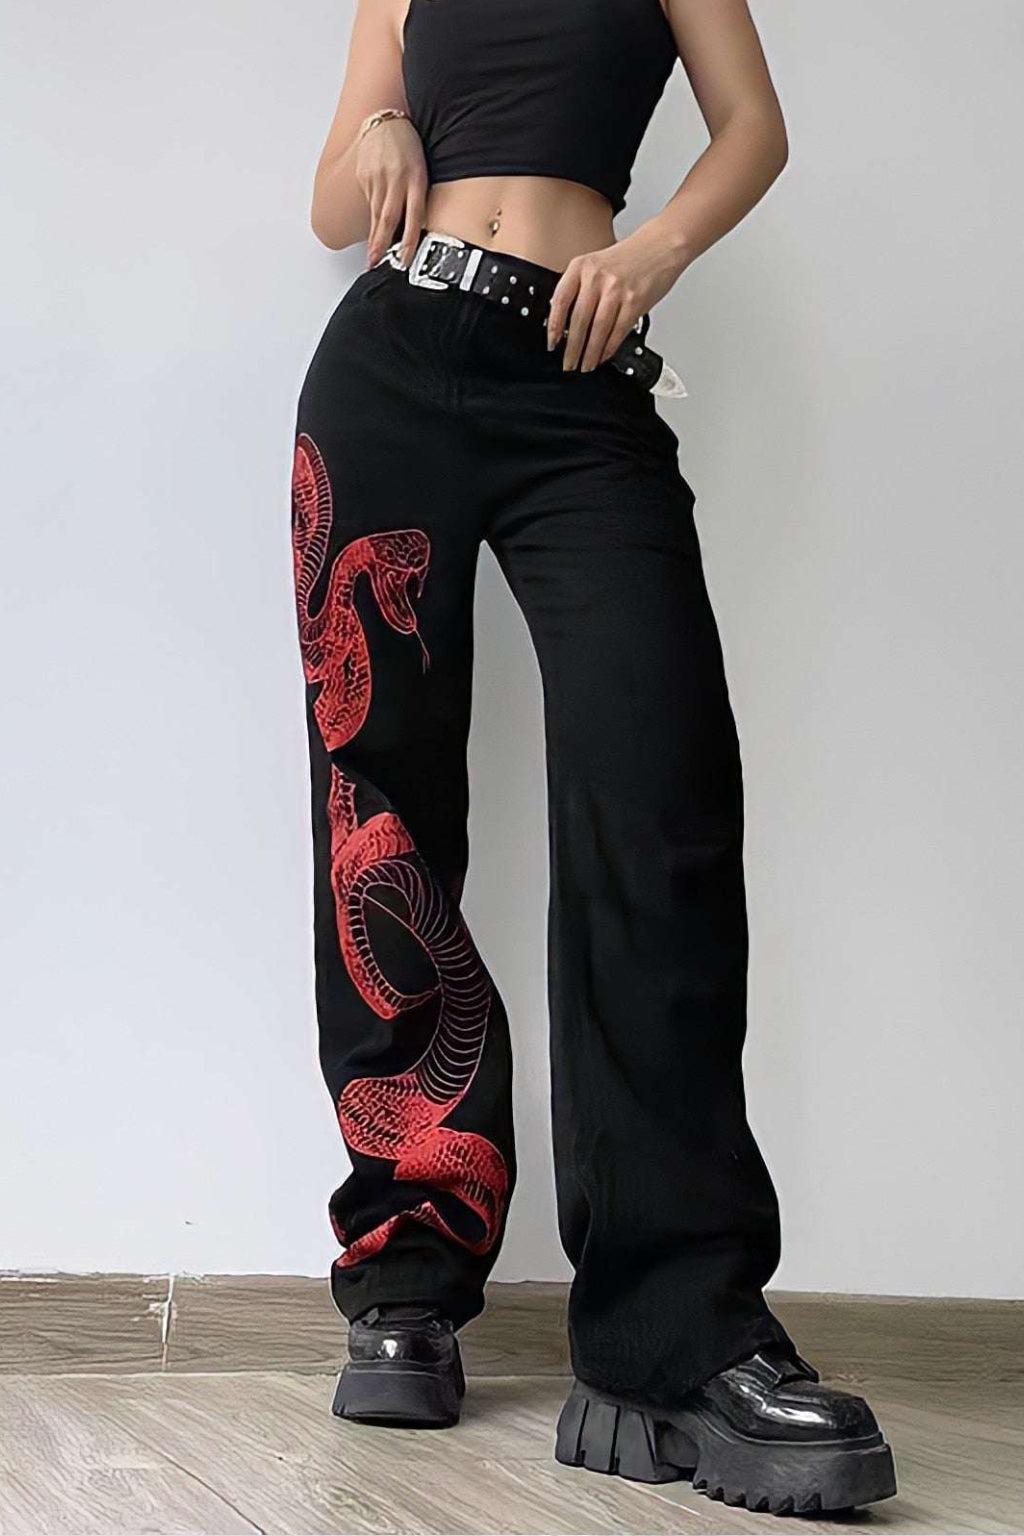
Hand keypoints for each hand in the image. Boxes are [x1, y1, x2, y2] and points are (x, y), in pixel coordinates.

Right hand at [356, 116, 428, 268]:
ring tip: (371, 257)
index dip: (409, 240)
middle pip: (388, 218)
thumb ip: (417, 197)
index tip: (404, 260)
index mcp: (416, 178)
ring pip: (376, 214)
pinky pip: (368, 202)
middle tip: (376, 264)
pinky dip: (370, 218)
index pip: (413, 216)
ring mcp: (378, 177)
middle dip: (381, 244)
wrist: (386, 121)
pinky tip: (370, 232)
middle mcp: (396, 179)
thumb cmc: (408, 149)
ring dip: (374, 238)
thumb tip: (410, 230)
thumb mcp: (421, 171)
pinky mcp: (364, 175)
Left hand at [547, 218, 688, 371]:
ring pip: (598, 330)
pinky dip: (609, 348)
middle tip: (569, 364)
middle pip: (578, 320)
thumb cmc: (629, 257)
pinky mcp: (635, 302)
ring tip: (585, 366)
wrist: (661, 245)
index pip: (560, 301)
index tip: (552, 344)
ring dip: (590, 353)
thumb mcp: (596, 264)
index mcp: (581, 266)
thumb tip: (566, 322)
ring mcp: (616, 290)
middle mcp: (597, 277)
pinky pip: (618, 331)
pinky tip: (603, 356)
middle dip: (572, 349)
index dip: (554, 327)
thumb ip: (580, 288)